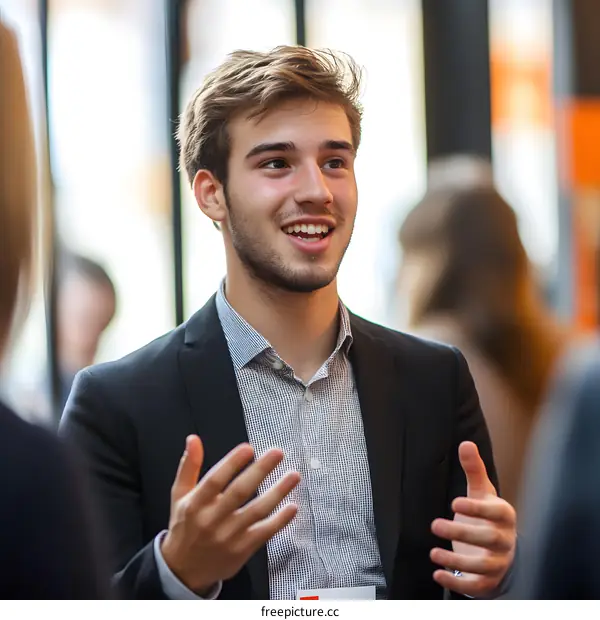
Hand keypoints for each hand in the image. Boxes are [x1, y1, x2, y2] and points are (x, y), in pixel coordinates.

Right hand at [161, 435, 299, 593]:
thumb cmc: (185, 526)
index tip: (248, 448)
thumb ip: (189, 466)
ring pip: (257, 511)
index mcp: (195, 504)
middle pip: (240, 492)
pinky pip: (264, 533)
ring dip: (278, 492)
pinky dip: (280, 520)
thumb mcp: (179, 495)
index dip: (232, 463)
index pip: (215, 480)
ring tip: (293, 475)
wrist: (183, 571)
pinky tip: (292, 506)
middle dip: (260, 470)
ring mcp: (228, 536)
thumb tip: (193, 439)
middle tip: (277, 453)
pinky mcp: (242, 550)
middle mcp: (212, 520)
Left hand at [430, 441, 516, 597]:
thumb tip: (465, 443)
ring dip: (457, 561)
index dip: (477, 509)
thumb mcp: (482, 492)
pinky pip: (477, 585)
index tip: (454, 503)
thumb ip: (473, 469)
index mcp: (504, 516)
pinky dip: (457, 582)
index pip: (496, 512)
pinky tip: (437, 574)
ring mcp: (498, 563)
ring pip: (484, 565)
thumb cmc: (488, 516)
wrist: (501, 551)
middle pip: (489, 538)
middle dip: (463, 532)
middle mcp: (505, 540)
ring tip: (433, 553)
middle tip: (435, 524)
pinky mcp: (489, 581)